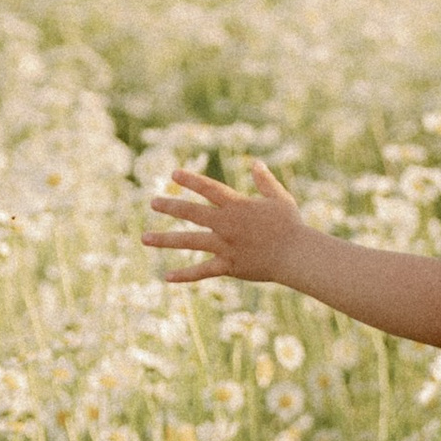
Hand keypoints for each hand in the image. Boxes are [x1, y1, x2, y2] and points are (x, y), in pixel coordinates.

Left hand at [145, 161, 312, 289]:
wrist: (296, 254)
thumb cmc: (290, 225)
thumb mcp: (278, 198)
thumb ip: (265, 181)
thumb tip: (255, 163)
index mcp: (237, 206)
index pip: (209, 188)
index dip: (191, 180)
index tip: (173, 174)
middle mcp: (226, 224)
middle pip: (192, 213)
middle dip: (170, 206)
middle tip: (153, 202)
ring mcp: (225, 245)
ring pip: (189, 241)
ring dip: (165, 239)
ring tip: (144, 238)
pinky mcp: (228, 265)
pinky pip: (202, 271)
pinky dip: (185, 275)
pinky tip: (166, 276)